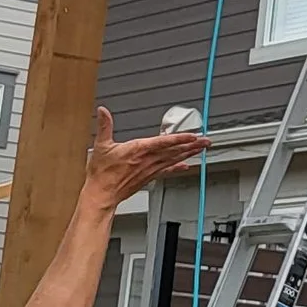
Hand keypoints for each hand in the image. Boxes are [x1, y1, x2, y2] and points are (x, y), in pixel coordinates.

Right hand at [83, 107, 207, 206]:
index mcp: (138, 150)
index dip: (180, 138)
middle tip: (206, 141)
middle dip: (191, 145)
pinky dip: (177, 168)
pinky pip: (166, 171)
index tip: (193, 135)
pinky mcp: (148, 178)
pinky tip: (186, 167)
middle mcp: (148, 160)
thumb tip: (103, 111)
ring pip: (173, 160)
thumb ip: (104, 126)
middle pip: (174, 151)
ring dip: (188, 154)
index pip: (164, 142)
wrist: (102, 195)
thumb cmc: (102, 173)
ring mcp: (150, 170)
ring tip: (200, 149)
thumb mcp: (101, 146)